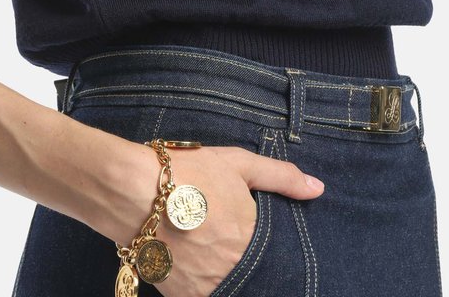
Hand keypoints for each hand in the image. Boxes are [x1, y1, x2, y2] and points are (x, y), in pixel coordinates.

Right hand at [142, 144, 323, 296]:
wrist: (130, 191)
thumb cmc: (186, 172)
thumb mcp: (236, 164)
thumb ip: (281, 177)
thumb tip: (318, 189)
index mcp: (251, 239)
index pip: (280, 259)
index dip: (274, 252)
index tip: (260, 241)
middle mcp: (233, 269)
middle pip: (255, 276)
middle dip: (249, 264)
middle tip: (229, 243)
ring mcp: (207, 287)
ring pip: (231, 288)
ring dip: (228, 274)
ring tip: (212, 250)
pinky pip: (204, 296)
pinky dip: (205, 283)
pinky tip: (196, 260)